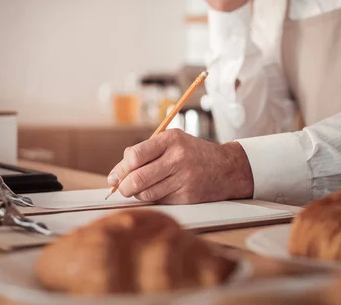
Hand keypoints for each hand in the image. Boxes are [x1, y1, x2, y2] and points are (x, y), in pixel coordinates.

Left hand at [107, 129, 253, 203]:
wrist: (227, 168)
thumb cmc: (193, 153)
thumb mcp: (173, 142)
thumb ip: (146, 152)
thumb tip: (117, 172)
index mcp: (171, 140)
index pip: (135, 156)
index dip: (120, 169)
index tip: (114, 177)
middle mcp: (177, 158)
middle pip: (138, 178)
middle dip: (124, 187)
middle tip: (122, 189)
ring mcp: (184, 178)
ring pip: (147, 193)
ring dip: (138, 194)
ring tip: (140, 189)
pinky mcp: (188, 196)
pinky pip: (160, 201)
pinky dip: (154, 199)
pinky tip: (158, 192)